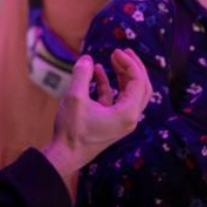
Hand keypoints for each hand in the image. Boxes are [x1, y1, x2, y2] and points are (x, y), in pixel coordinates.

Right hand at [41, 50, 150, 177]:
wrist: (65, 155)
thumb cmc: (72, 130)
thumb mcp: (75, 98)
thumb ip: (82, 75)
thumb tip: (87, 59)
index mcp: (127, 113)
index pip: (139, 82)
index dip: (129, 63)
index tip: (116, 52)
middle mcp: (129, 118)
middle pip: (141, 88)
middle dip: (133, 67)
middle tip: (123, 52)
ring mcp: (121, 121)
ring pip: (130, 93)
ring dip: (123, 75)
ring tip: (113, 59)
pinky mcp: (111, 122)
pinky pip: (116, 99)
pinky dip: (109, 85)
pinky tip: (97, 72)